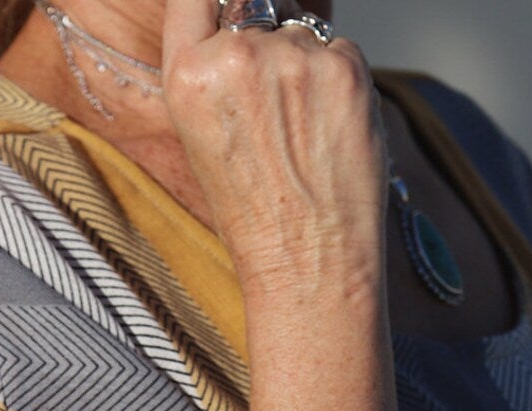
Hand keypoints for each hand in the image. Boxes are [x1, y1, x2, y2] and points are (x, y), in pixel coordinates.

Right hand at [160, 0, 387, 294]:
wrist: (307, 264)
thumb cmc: (254, 215)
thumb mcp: (203, 139)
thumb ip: (213, 72)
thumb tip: (244, 16)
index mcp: (188, 76)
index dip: (217, 4)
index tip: (229, 13)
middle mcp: (236, 56)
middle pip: (254, 6)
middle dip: (265, 38)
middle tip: (274, 105)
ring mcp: (293, 56)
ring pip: (300, 27)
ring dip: (305, 63)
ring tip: (302, 132)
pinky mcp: (343, 65)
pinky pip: (340, 48)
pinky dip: (339, 80)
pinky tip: (330, 131)